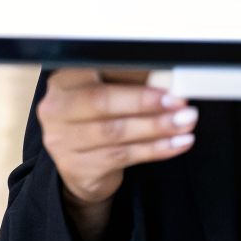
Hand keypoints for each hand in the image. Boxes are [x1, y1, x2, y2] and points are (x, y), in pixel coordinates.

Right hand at [38, 69, 196, 240]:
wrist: (82, 168)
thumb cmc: (99, 121)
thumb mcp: (108, 94)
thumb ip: (129, 82)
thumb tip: (168, 74)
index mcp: (64, 80)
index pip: (96, 72)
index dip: (133, 77)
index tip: (165, 81)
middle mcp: (55, 108)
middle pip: (102, 102)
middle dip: (145, 103)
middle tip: (180, 104)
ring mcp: (62, 140)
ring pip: (114, 132)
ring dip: (156, 127)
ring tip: (185, 124)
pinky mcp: (76, 167)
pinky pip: (122, 155)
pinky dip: (154, 149)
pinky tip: (176, 144)